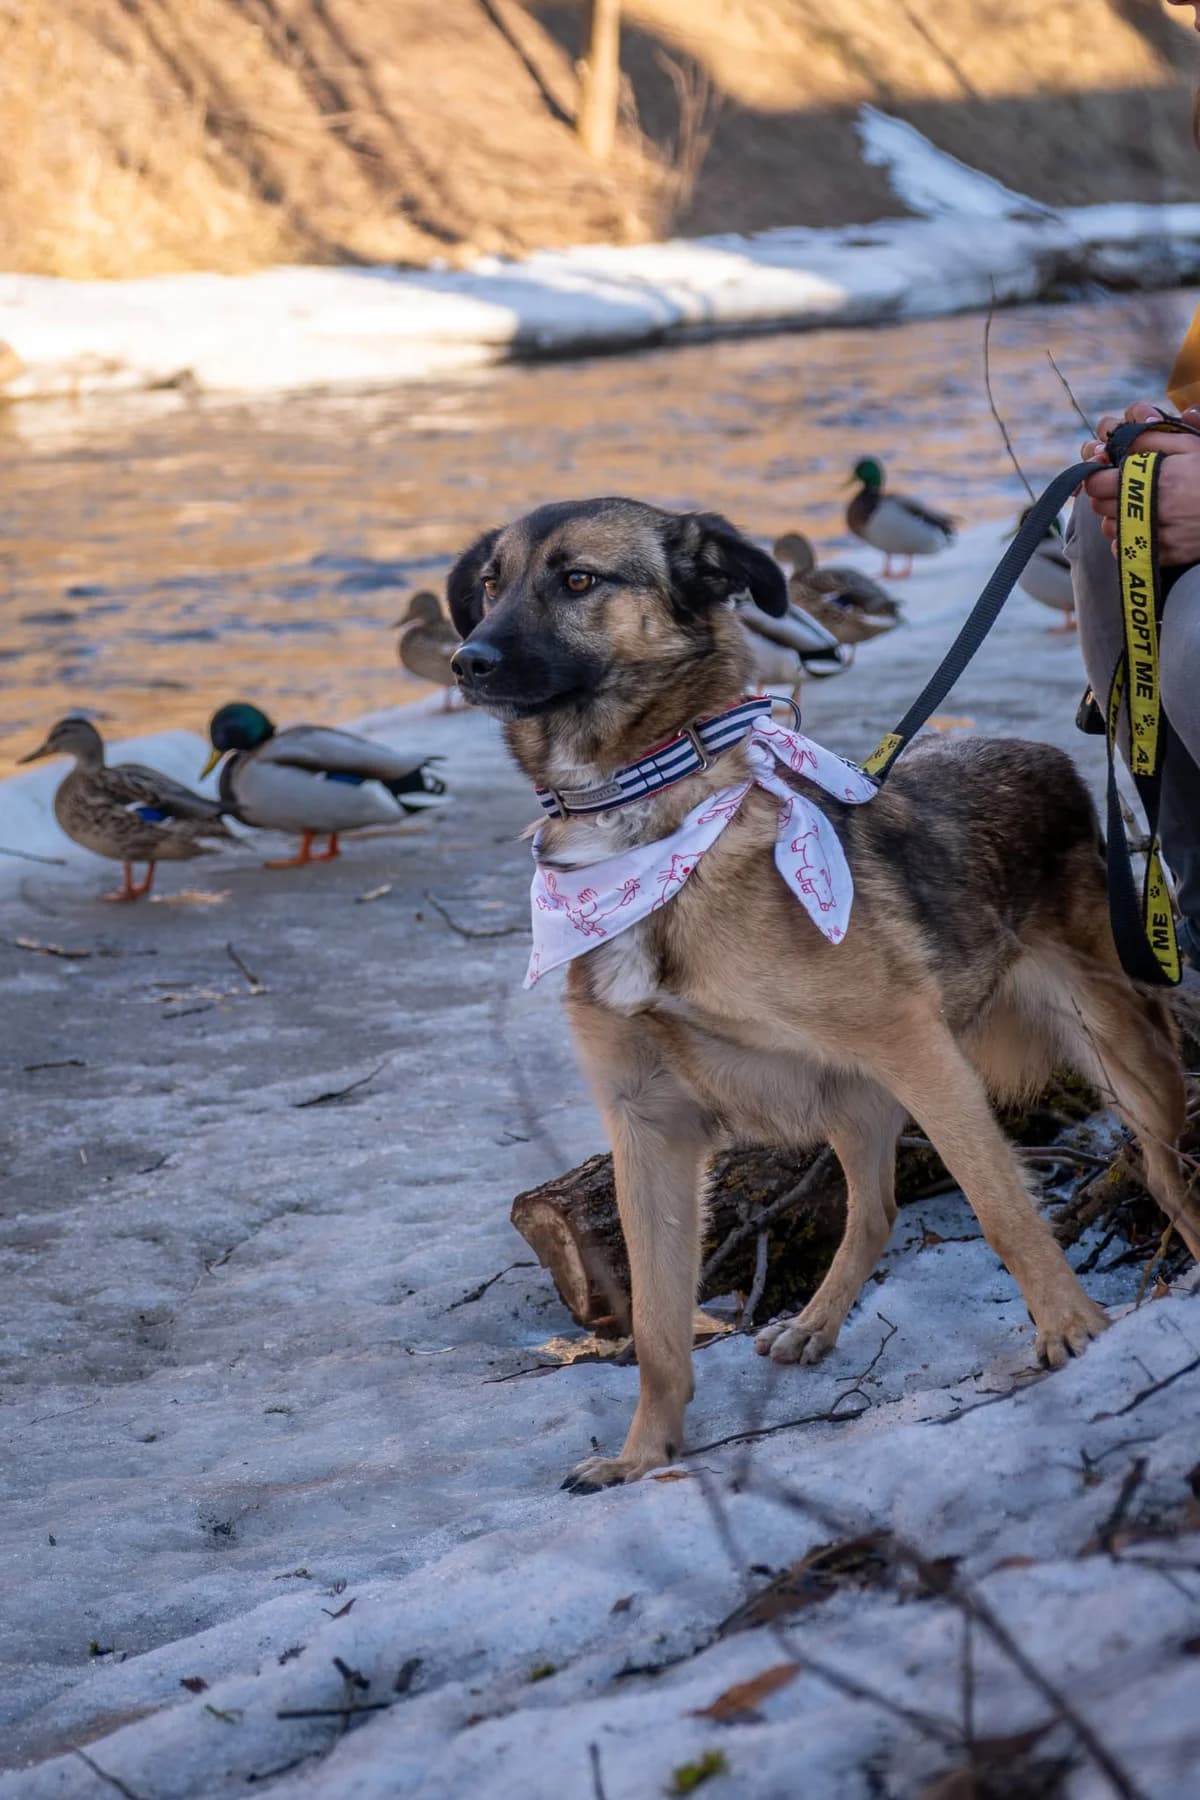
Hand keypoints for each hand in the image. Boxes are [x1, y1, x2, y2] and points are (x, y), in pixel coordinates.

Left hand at [1081, 402, 1199, 562]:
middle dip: (1107, 494)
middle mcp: (1153, 509)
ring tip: (1137, 506)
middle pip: (1099, 506)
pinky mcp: (1164, 556)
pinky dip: (1127, 540)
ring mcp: (1158, 536)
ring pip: (1109, 529)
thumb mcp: (1188, 445)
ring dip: (1116, 517)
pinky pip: (1124, 550)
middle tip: (1124, 487)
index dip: (1098, 475)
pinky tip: (1144, 527)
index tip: (1107, 472)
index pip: (1097, 482)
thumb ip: (1150, 439)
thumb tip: (1114, 440)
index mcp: (1156, 477)